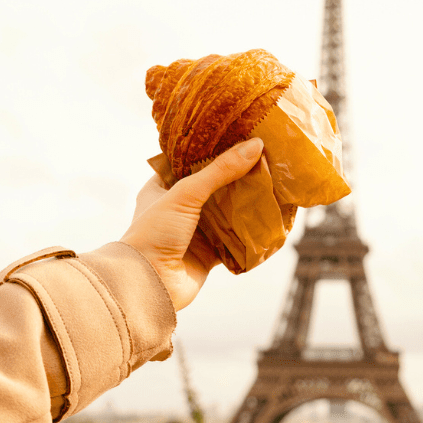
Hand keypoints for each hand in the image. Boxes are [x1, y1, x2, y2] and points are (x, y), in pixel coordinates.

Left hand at [120, 138, 263, 310]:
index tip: (238, 137)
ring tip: (273, 181)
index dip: (212, 150)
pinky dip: (250, 232)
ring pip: (226, 212)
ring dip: (246, 202)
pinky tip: (269, 218)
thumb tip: (256, 146)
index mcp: (161, 188)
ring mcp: (194, 232)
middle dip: (236, 176)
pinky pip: (234, 239)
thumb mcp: (185, 194)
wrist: (149, 285)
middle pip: (213, 186)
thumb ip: (220, 170)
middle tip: (264, 158)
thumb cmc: (154, 233)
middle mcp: (177, 208)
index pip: (189, 162)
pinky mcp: (208, 254)